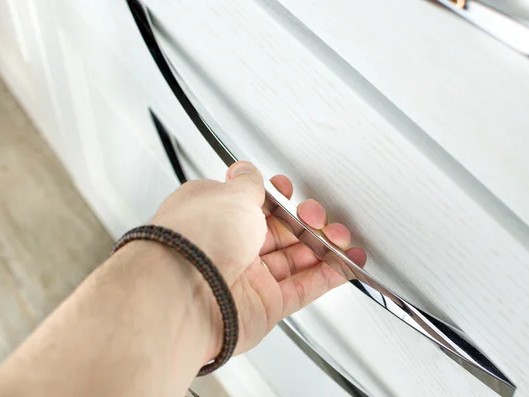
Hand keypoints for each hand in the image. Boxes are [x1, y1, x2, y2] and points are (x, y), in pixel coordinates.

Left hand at [151, 161, 365, 359]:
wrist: (183, 293)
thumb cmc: (195, 240)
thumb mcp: (230, 195)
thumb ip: (249, 184)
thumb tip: (247, 170)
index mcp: (216, 215)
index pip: (255, 203)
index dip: (279, 198)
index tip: (292, 194)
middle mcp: (230, 246)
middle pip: (281, 231)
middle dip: (307, 222)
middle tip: (318, 218)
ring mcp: (248, 277)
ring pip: (296, 260)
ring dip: (324, 248)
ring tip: (343, 240)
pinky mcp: (264, 305)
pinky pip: (303, 288)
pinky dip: (328, 276)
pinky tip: (345, 265)